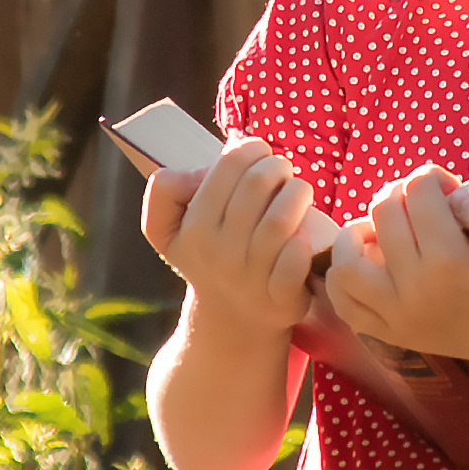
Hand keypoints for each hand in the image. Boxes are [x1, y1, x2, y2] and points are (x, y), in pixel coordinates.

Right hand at [140, 135, 318, 334]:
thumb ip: (164, 191)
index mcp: (193, 228)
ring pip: (280, 219)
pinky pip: (296, 260)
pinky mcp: (280, 298)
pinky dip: (304, 241)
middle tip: (281, 172)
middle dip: (277, 166)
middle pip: (258, 184)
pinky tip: (304, 233)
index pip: (228, 166)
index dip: (250, 148)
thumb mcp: (166, 230)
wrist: (230, 320)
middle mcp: (219, 252)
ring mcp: (251, 277)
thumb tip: (199, 171)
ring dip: (298, 193)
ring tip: (298, 192)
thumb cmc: (206, 258)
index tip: (258, 153)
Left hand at [324, 164, 468, 370]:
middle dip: (400, 192)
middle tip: (420, 199)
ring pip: (346, 263)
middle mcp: (414, 288)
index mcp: (449, 262)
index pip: (419, 194)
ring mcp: (396, 315)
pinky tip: (364, 264)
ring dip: (357, 234)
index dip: (430, 176)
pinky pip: (345, 305)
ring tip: (380, 228)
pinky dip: (342, 280)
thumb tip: (452, 198)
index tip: (445, 184)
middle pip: (384, 216)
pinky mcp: (389, 333)